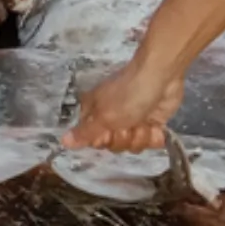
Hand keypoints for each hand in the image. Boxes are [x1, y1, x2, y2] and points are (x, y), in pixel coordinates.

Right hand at [63, 61, 184, 152]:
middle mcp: (111, 119)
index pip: (93, 142)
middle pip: (113, 146)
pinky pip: (149, 142)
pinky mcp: (150, 124)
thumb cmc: (128, 94)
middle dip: (124, 138)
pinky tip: (155, 125)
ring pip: (132, 146)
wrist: (162, 79)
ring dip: (140, 136)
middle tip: (128, 123)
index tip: (110, 130)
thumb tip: (63, 141)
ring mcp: (132, 122)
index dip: (103, 140)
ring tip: (144, 120)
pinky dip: (154, 135)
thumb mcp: (104, 116)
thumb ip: (85, 133)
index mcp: (94, 114)